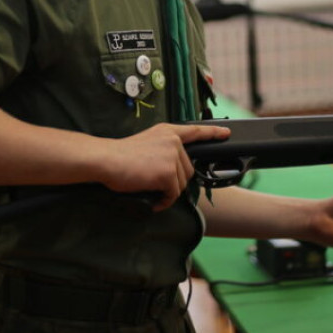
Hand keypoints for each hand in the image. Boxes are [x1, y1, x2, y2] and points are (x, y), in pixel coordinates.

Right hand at [97, 122, 229, 210]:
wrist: (106, 159)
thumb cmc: (120, 156)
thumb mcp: (147, 144)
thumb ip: (163, 149)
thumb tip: (173, 169)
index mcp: (167, 132)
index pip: (195, 131)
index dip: (213, 133)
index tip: (226, 133)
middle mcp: (173, 141)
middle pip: (188, 169)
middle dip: (174, 181)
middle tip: (155, 184)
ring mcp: (172, 156)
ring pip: (181, 184)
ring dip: (168, 192)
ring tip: (150, 189)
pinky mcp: (168, 172)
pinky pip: (173, 194)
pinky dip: (164, 201)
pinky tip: (153, 199)